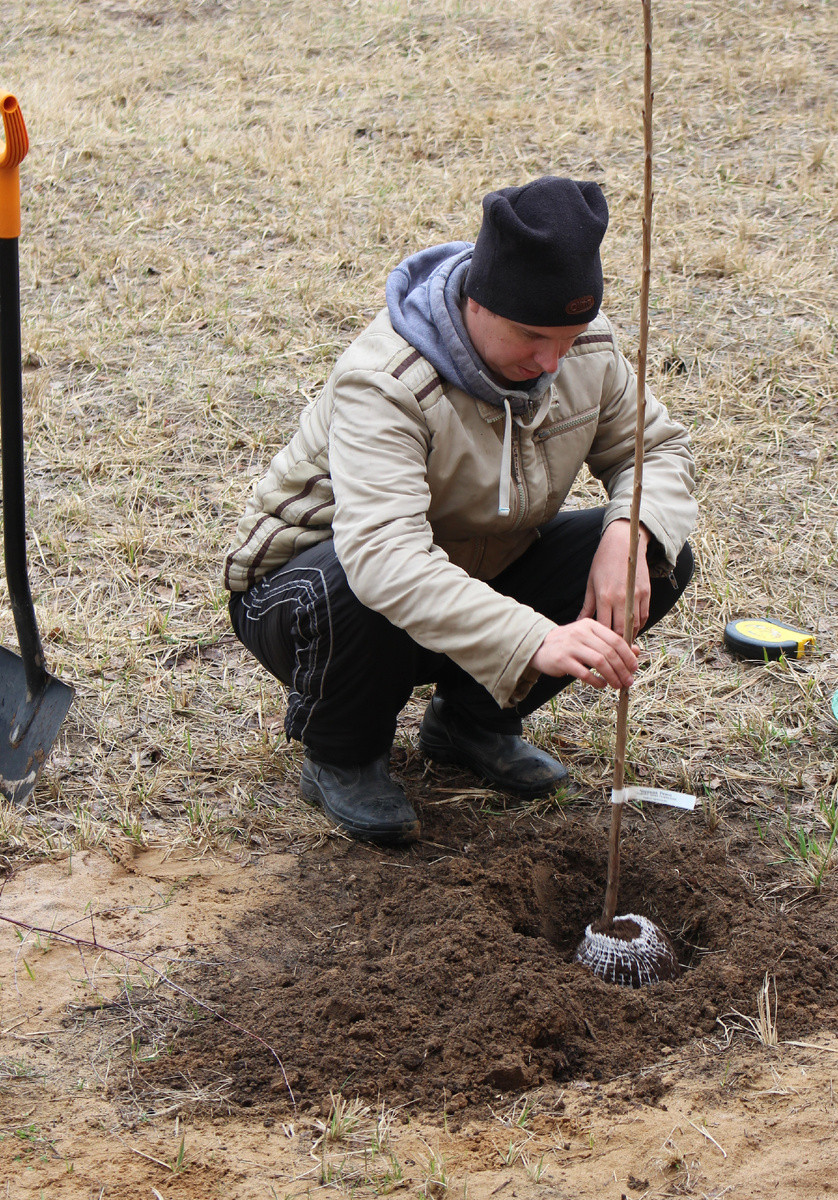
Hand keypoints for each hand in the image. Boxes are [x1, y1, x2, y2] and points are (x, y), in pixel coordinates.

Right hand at [529, 620, 639, 690]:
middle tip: (629, 681)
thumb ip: (612, 643)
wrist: (540, 646)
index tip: (634, 667)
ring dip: (612, 676)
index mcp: (590, 625)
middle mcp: (581, 633)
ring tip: (617, 685)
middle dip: (622, 669)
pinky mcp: (562, 660)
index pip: (615, 640)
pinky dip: (596, 681)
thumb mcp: (590, 638)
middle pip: (609, 652)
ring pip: (599, 662)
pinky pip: (584, 673)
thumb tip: (636, 651)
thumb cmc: (569, 643)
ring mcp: (571, 646)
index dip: (628, 655)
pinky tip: (602, 685)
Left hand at [578, 519, 650, 638]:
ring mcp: (636, 595)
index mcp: (604, 597)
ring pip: (635, 625)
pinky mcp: (646, 592)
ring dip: (630, 636)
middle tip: (613, 653)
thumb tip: (579, 623)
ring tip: (622, 644)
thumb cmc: (603, 562)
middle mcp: (621, 598)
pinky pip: (644, 615)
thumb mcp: (591, 583)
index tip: (600, 648)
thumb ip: (587, 606)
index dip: (603, 641)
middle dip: (618, 644)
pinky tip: (632, 629)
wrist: (623, 543)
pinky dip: (639, 625)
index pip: (605, 628)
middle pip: (621, 631)